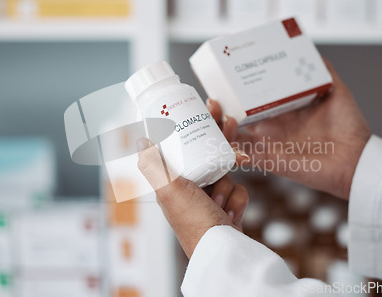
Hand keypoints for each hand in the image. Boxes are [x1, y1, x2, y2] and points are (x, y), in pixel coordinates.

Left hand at [137, 139, 248, 258]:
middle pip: (209, 164)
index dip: (195, 145)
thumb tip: (142, 139)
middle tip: (216, 182)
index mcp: (173, 186)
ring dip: (226, 191)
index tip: (207, 130)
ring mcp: (209, 201)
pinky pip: (239, 190)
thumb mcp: (170, 190)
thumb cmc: (193, 222)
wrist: (222, 250)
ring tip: (218, 207)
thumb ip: (155, 166)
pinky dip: (237, 202)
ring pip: (226, 176)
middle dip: (218, 172)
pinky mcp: (227, 208)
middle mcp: (190, 192)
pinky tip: (229, 215)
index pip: (183, 156)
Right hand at [207, 60, 370, 199]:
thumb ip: (320, 71)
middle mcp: (269, 128)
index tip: (221, 80)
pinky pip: (242, 158)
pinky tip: (224, 142)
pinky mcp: (269, 161)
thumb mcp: (334, 90)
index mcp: (279, 112)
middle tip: (213, 97)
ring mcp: (267, 145)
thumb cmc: (348, 126)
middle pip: (233, 119)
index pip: (248, 101)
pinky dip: (230, 152)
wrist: (357, 157)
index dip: (233, 92)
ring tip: (218, 114)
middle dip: (218, 110)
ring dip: (220, 128)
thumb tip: (306, 49)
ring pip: (232, 138)